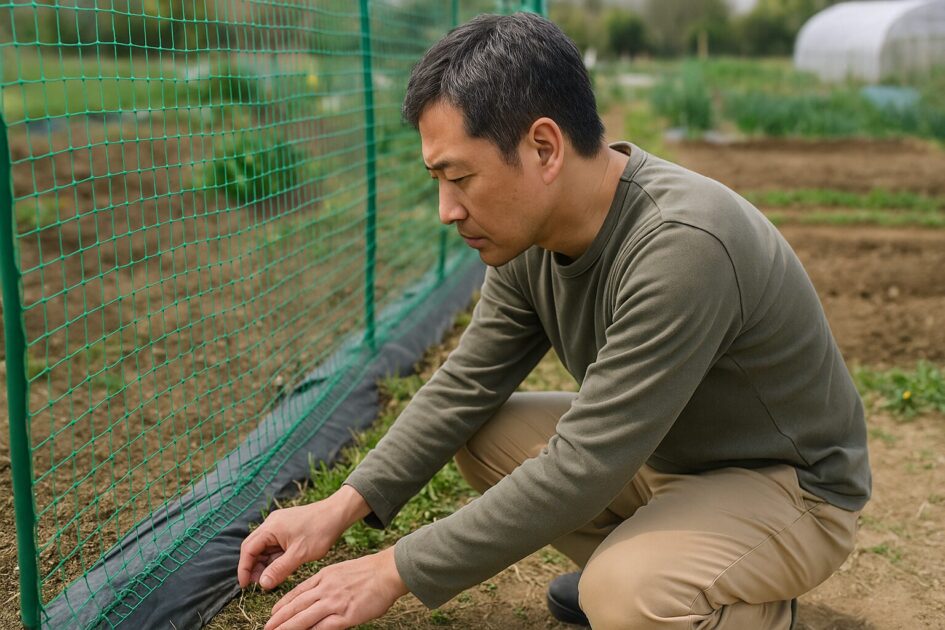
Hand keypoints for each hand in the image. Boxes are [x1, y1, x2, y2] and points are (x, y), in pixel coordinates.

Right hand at [238, 485, 370, 590]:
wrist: (338, 513)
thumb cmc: (321, 530)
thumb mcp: (300, 554)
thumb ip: (279, 569)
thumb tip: (262, 584)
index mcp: (270, 527)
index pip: (248, 549)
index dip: (244, 568)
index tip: (245, 586)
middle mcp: (271, 524)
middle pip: (253, 548)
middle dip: (254, 567)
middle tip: (261, 584)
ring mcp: (279, 526)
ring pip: (264, 548)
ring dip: (265, 563)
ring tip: (272, 578)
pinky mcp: (287, 528)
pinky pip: (275, 545)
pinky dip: (275, 558)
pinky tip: (281, 568)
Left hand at [264, 546, 408, 629]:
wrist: (387, 571)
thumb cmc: (369, 572)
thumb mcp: (341, 571)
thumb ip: (328, 583)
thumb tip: (317, 596)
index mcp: (324, 576)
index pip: (297, 592)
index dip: (282, 605)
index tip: (273, 613)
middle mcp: (325, 589)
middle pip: (296, 606)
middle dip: (279, 619)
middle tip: (266, 628)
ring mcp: (335, 602)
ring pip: (304, 617)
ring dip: (287, 627)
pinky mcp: (346, 615)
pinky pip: (323, 627)